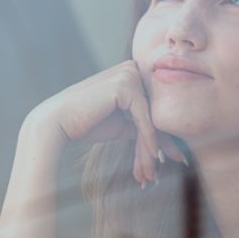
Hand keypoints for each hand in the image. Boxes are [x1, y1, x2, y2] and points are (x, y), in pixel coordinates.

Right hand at [30, 60, 188, 185]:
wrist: (58, 123)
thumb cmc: (87, 123)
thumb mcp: (121, 123)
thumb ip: (141, 123)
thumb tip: (166, 137)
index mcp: (130, 72)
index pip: (153, 106)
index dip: (164, 133)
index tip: (176, 155)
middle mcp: (132, 68)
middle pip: (155, 111)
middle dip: (165, 141)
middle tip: (180, 162)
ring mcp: (128, 74)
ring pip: (151, 116)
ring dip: (156, 145)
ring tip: (159, 169)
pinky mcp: (125, 85)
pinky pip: (143, 117)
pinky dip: (149, 139)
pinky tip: (154, 157)